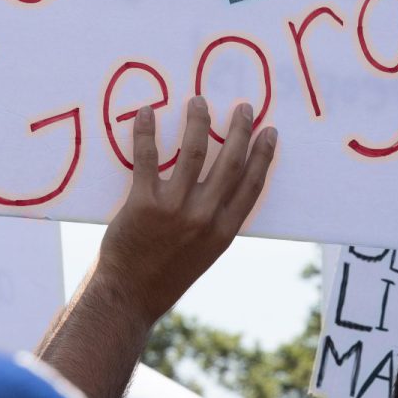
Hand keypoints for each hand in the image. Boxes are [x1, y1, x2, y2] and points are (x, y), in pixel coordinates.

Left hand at [96, 96, 277, 323]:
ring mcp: (174, 209)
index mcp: (223, 232)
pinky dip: (147, 132)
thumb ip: (214, 222)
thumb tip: (222, 188)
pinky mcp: (144, 203)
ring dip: (199, 122)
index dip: (262, 156)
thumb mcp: (203, 253)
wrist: (128, 296)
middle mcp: (204, 218)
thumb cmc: (165, 275)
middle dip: (239, 131)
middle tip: (243, 107)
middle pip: (229, 163)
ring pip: (193, 154)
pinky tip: (147, 112)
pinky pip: (148, 158)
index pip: (251, 186)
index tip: (268, 132)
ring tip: (199, 102)